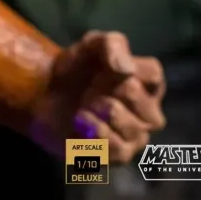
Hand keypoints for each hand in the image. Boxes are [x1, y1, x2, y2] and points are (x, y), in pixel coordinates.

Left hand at [30, 30, 166, 163]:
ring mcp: (136, 135)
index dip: (124, 68)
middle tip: (90, 86)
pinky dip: (95, 131)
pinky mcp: (119, 155)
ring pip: (132, 128)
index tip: (103, 66)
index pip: (153, 74)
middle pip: (142, 101)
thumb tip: (125, 69)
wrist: (47, 94)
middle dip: (108, 89)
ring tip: (84, 103)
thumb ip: (111, 45)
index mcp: (147, 82)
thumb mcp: (91, 45)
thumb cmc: (77, 67)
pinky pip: (118, 149)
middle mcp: (148, 111)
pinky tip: (80, 119)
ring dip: (100, 111)